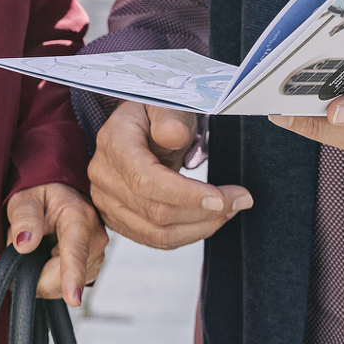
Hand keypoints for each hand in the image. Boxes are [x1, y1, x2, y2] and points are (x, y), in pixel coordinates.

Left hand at [5, 183, 106, 305]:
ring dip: (38, 276)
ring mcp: (96, 256)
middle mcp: (95, 239)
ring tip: (32, 251)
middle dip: (31, 274)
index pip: (74, 252)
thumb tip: (24, 245)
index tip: (73, 299)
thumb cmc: (41, 195)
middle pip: (60, 278)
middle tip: (9, 256)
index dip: (73, 277)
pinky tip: (42, 259)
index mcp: (79, 218)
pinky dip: (46, 278)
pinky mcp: (91, 268)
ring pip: (60, 286)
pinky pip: (63, 286)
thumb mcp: (25, 198)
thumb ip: (24, 218)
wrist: (61, 195)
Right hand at [87, 101, 251, 249]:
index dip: (186, 195)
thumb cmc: (152, 115)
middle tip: (239, 201)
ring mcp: (106, 201)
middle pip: (155, 212)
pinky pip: (154, 239)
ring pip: (157, 233)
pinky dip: (187, 235)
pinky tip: (207, 220)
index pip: (146, 181)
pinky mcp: (117, 219)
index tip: (222, 198)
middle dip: (204, 212)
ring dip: (200, 228)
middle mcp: (104, 176)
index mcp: (113, 144)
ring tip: (227, 210)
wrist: (136, 128)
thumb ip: (170, 118)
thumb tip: (174, 135)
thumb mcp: (163, 104)